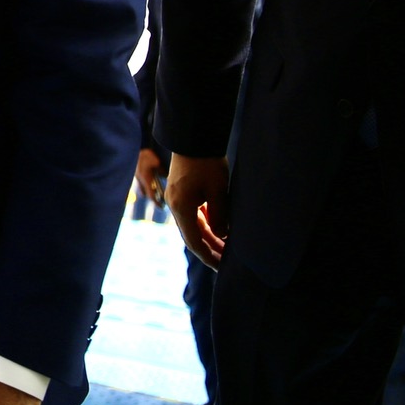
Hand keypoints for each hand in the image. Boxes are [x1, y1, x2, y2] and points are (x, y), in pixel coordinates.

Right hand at [134, 148, 165, 202]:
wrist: (132, 148)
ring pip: (142, 187)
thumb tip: (166, 177)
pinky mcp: (135, 172)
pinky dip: (144, 183)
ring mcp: (136, 176)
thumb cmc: (145, 155)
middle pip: (146, 193)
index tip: (162, 207)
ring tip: (155, 189)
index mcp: (146, 179)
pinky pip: (140, 181)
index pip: (151, 195)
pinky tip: (149, 178)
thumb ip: (161, 171)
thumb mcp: (156, 162)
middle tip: (159, 199)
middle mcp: (140, 180)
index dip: (157, 202)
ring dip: (147, 190)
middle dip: (152, 197)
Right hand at [166, 154, 229, 268]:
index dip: (209, 257)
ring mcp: (178, 198)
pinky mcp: (182, 191)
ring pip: (193, 225)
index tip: (223, 268)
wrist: (194, 136)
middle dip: (210, 249)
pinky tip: (218, 227)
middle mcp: (176, 205)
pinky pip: (193, 214)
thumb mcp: (218, 191)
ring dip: (209, 237)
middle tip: (227, 262)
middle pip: (193, 236)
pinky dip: (206, 224)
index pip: (195, 242)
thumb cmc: (206, 162)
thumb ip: (220, 216)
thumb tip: (222, 235)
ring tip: (226, 246)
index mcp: (182, 208)